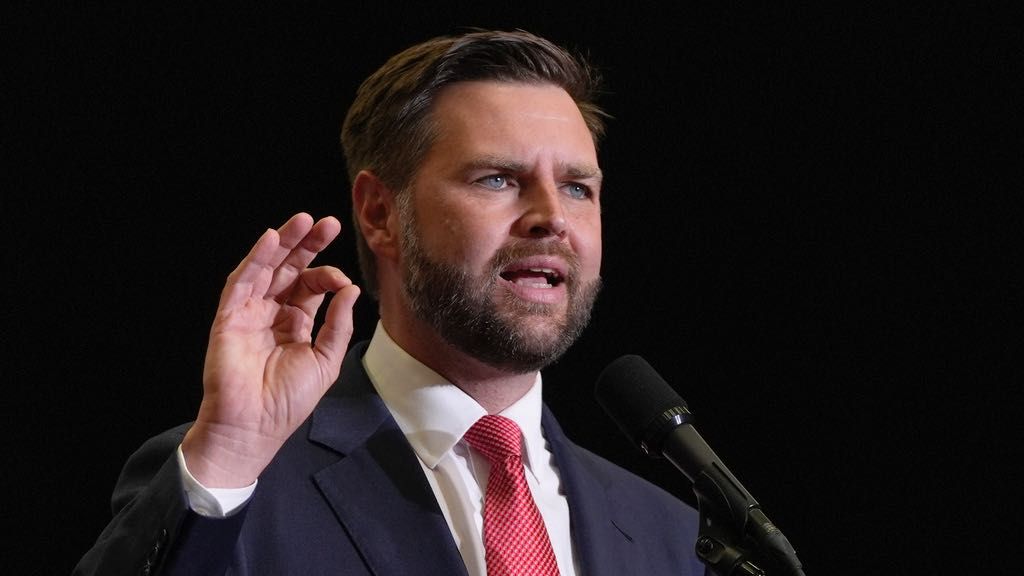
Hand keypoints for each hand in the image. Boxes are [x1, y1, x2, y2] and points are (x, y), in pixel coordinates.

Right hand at [181, 213, 360, 486]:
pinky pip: (241, 282)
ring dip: (282, 243)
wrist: (254, 427)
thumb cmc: (287, 401)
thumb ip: (337, 324)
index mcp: (295, 324)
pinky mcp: (229, 317)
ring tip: (301, 220)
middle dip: (307, 245)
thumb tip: (351, 289)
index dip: (327, 275)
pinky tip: (270, 241)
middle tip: (328, 223)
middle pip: (289, 270)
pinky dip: (255, 260)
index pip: (311, 287)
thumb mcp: (325, 360)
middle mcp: (271, 314)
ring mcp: (249, 313)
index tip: (343, 278)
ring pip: (266, 269)